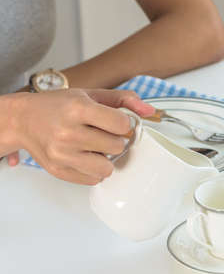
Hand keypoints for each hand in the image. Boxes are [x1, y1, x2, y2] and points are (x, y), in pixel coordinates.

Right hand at [9, 88, 153, 184]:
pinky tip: (83, 155)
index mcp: (78, 109)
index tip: (114, 121)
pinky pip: (93, 179)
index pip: (122, 124)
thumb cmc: (57, 105)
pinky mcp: (58, 171)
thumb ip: (123, 99)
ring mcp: (62, 155)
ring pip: (107, 168)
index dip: (123, 123)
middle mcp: (68, 133)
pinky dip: (93, 169)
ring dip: (105, 157)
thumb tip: (150, 112)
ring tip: (94, 146)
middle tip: (101, 132)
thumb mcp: (90, 94)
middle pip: (117, 146)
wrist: (23, 119)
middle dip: (114, 139)